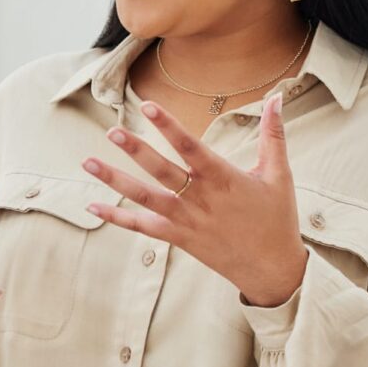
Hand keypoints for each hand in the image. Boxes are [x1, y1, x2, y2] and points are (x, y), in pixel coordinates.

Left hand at [82, 90, 308, 307]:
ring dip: (115, 180)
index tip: (149, 106)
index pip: (191, 147)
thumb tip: (276, 98)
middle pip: (162, 171)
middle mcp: (200, 199)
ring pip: (144, 198)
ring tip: (88, 163)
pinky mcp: (178, 238)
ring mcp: (186, 220)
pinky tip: (93, 206)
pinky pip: (142, 227)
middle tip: (112, 131)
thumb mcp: (279, 174)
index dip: (169, 127)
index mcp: (224, 179)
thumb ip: (273, 134)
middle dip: (136, 150)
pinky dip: (117, 217)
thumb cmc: (276, 219)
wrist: (271, 268)